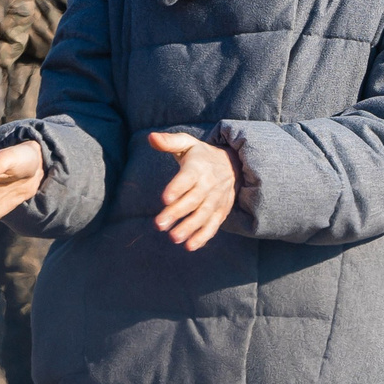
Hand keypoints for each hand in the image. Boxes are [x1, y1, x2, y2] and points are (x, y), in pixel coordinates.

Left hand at [148, 130, 236, 250]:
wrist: (233, 165)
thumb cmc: (201, 155)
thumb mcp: (187, 143)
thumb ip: (168, 142)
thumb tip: (150, 137)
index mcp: (198, 167)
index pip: (188, 178)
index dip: (177, 188)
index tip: (165, 198)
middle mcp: (209, 184)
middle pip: (193, 200)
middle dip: (176, 213)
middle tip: (159, 225)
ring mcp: (216, 199)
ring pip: (203, 215)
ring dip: (189, 228)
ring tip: (173, 238)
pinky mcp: (221, 212)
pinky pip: (213, 226)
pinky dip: (203, 237)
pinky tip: (190, 246)